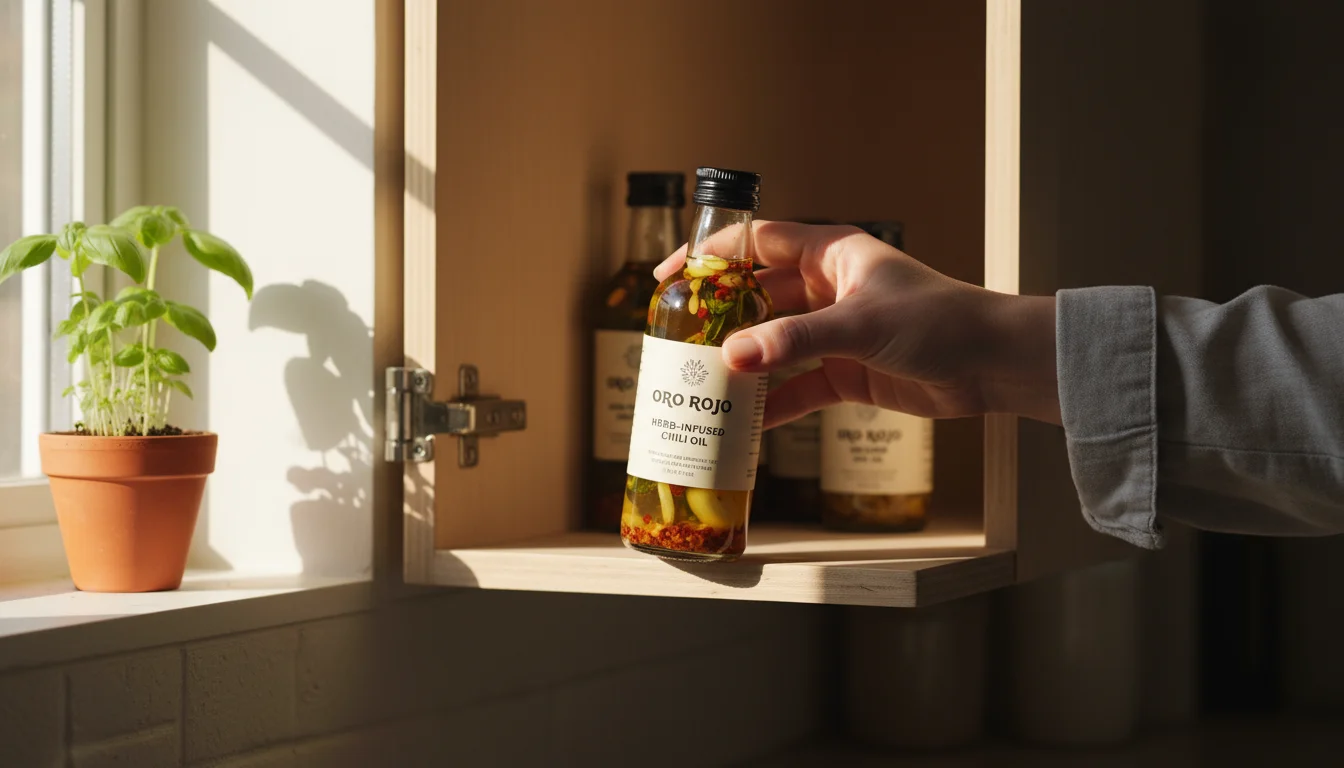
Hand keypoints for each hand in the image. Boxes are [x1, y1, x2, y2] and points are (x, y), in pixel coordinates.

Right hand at [654, 222, 1061, 427]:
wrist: (993, 364)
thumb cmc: (939, 322)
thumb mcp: (860, 325)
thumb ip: (794, 341)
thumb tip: (732, 358)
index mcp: (831, 254)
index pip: (757, 244)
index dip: (710, 257)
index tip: (670, 276)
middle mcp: (828, 289)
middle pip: (757, 297)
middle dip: (718, 318)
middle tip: (676, 340)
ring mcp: (836, 332)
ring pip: (773, 344)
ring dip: (742, 364)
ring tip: (699, 383)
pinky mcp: (847, 372)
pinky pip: (797, 387)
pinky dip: (773, 404)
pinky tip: (746, 424)